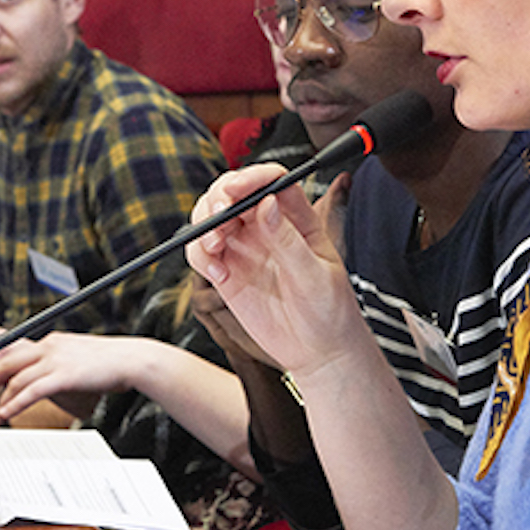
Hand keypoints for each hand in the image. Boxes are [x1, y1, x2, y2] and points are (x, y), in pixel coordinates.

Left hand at [0, 332, 150, 425]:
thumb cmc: (107, 364)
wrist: (132, 360)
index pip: (12, 350)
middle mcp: (49, 347)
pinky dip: (16, 403)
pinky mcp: (65, 374)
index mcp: (50, 343)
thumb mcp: (75, 361)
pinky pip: (33, 390)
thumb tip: (35, 382)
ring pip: (16, 375)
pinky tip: (6, 414)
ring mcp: (56, 359)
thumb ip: (53, 368)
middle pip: (6, 358)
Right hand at [184, 164, 366, 379]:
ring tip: (215, 247)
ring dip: (204, 224)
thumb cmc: (330, 310)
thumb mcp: (316, 275)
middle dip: (218, 198)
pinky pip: (202, 253)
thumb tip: (267, 204)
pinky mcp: (228, 273)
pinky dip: (200, 256)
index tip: (236, 189)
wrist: (319, 352)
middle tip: (218, 217)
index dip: (251, 178)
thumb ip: (288, 241)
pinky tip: (217, 273)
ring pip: (211, 217)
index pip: (271, 180)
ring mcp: (245, 248)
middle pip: (232, 192)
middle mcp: (266, 227)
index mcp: (296, 218)